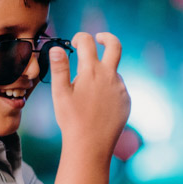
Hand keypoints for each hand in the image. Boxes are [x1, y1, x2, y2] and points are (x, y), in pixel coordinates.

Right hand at [49, 32, 130, 159]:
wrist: (91, 145)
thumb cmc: (72, 120)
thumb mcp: (60, 93)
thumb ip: (59, 68)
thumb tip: (56, 47)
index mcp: (92, 71)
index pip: (88, 42)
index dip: (80, 38)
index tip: (76, 43)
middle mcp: (110, 76)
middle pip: (115, 46)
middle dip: (106, 38)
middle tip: (99, 39)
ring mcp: (121, 89)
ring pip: (113, 72)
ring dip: (102, 74)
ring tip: (86, 96)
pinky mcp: (126, 101)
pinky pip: (117, 89)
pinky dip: (108, 90)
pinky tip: (97, 106)